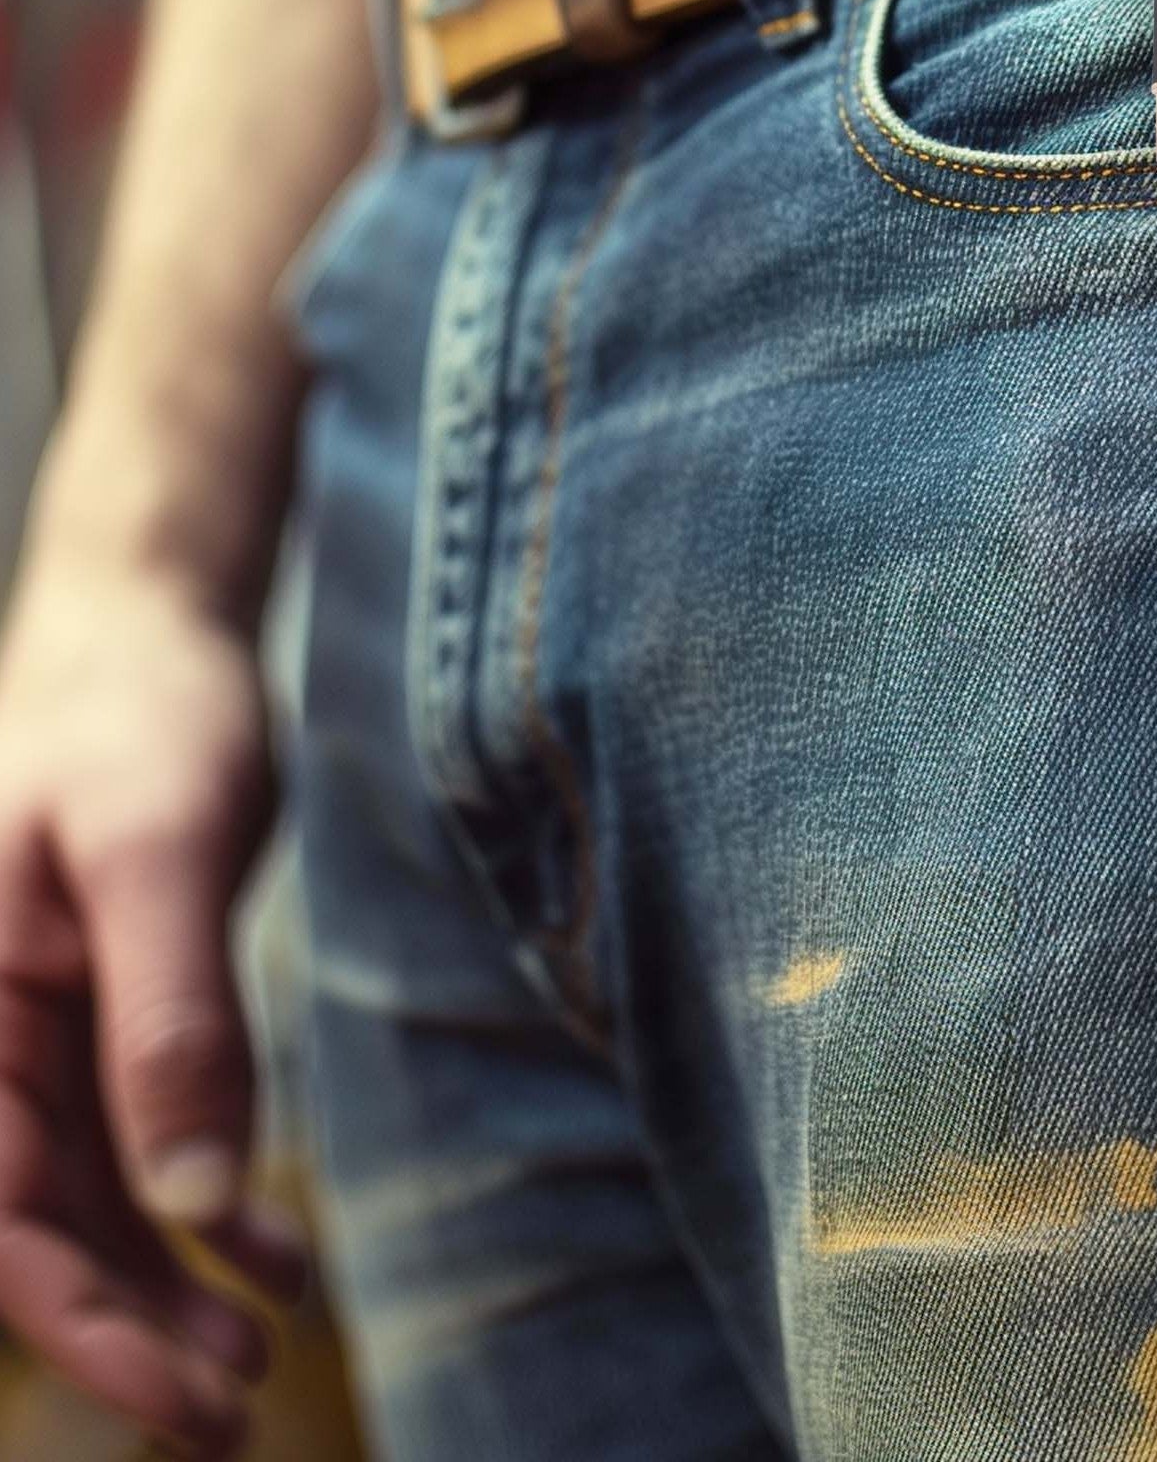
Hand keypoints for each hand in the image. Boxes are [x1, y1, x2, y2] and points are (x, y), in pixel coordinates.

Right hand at [0, 543, 306, 1456]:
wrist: (149, 631)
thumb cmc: (140, 717)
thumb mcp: (158, 853)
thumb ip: (169, 1018)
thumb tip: (194, 1195)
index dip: (82, 1323)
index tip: (180, 1396)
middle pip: (32, 1230)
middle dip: (126, 1334)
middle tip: (229, 1415)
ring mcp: (24, 1036)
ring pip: (82, 1201)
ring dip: (164, 1286)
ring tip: (261, 1357)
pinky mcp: (91, 1016)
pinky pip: (127, 1139)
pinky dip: (197, 1203)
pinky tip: (274, 1261)